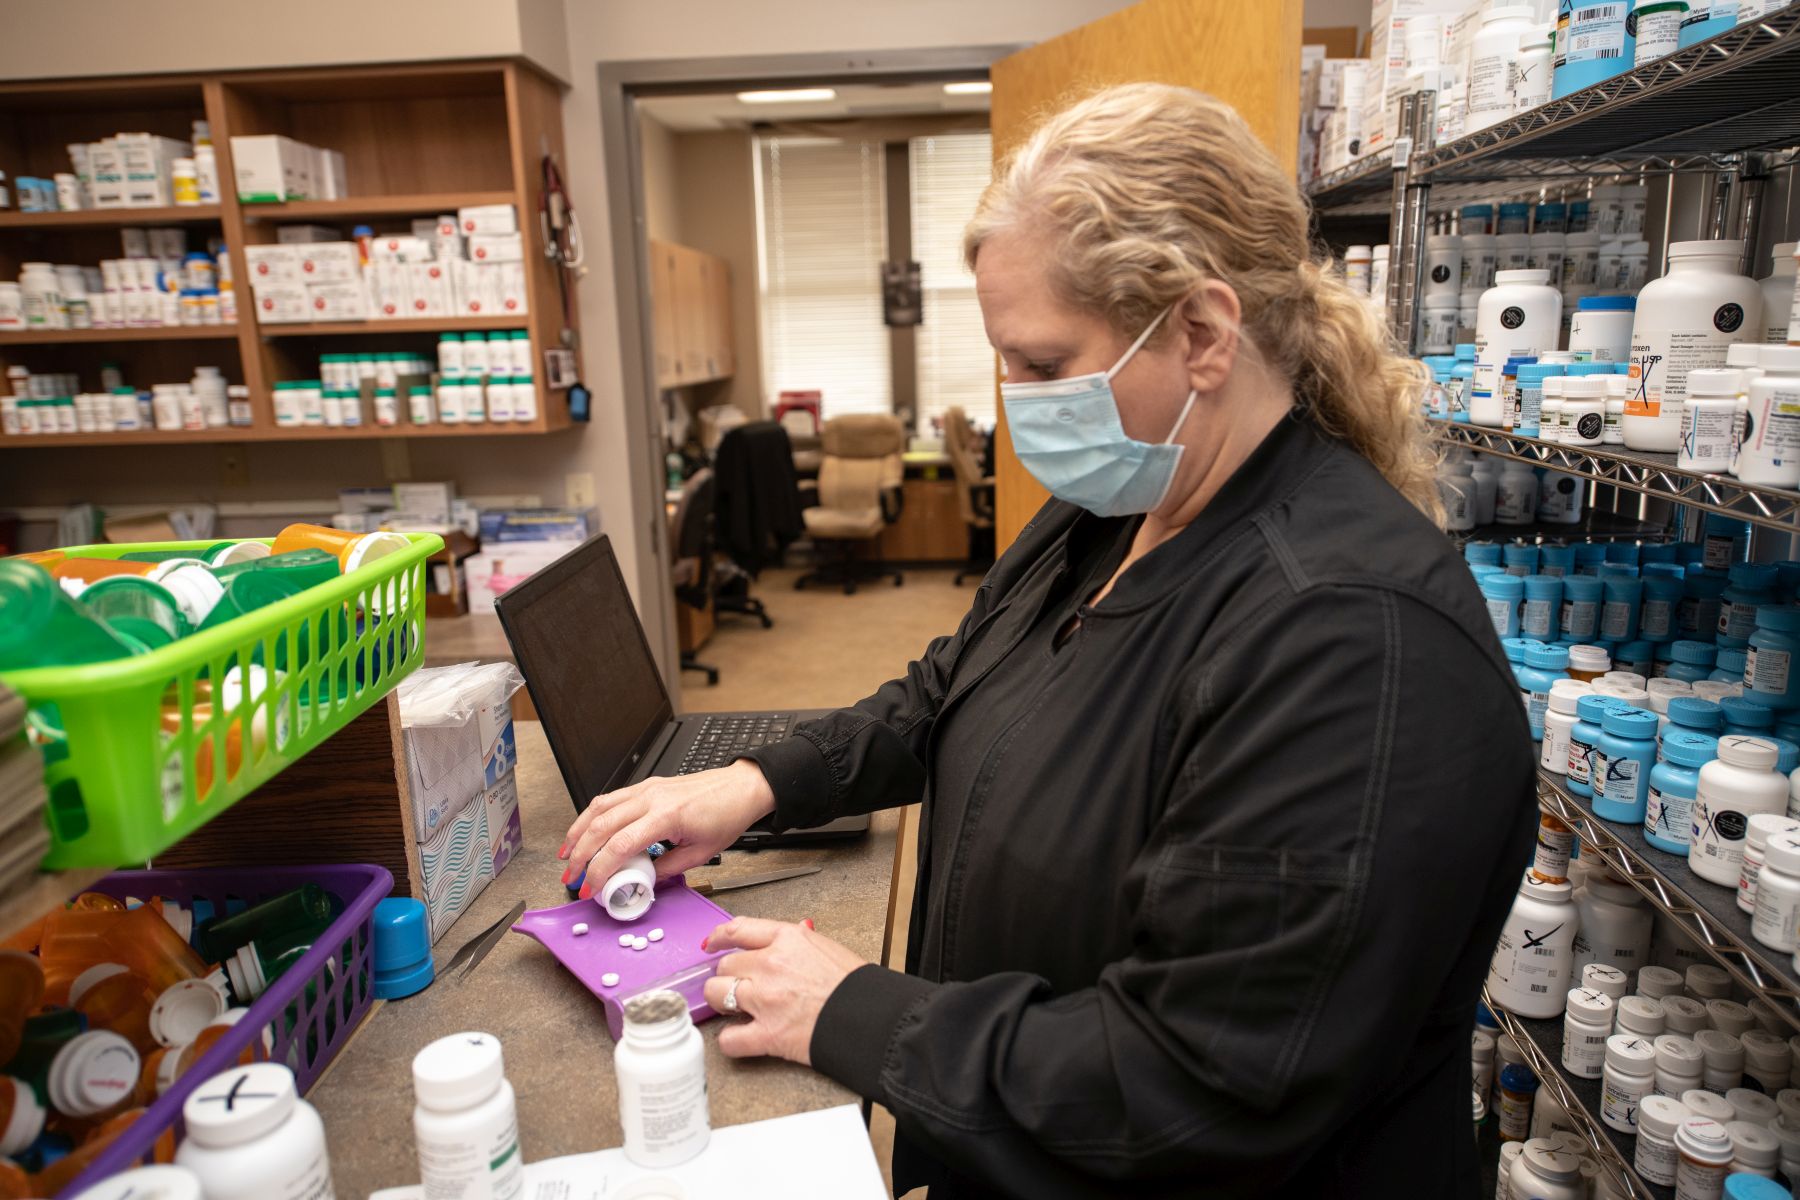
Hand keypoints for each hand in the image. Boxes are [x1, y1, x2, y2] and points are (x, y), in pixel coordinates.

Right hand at [560, 759, 775, 894]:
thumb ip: (668, 869)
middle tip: (572, 878)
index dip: (599, 870)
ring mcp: (646, 789)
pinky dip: (592, 815)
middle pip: (600, 826)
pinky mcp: (646, 786)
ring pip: (599, 808)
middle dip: (580, 856)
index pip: (619, 846)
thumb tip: (643, 881)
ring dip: (578, 832)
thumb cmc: (727, 814)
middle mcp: (651, 798)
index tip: (591, 888)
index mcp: (666, 816)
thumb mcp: (701, 853)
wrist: (741, 787)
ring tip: (567, 856)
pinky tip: (585, 830)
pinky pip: (610, 799)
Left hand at [700, 917, 865, 1064]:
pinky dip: (731, 1041)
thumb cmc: (857, 986)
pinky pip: (730, 1039)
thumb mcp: (828, 948)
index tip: (712, 944)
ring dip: (721, 1003)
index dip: (719, 937)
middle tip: (735, 984)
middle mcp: (771, 965)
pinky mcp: (767, 1035)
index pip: (738, 930)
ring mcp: (765, 1000)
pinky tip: (740, 1038)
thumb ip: (800, 943)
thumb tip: (790, 937)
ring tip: (734, 1008)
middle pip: (725, 965)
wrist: (872, 1017)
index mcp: (788, 940)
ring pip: (716, 995)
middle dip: (726, 975)